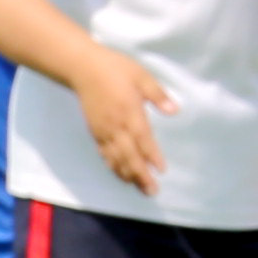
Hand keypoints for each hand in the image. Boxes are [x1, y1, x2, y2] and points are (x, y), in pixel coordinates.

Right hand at [70, 55, 175, 197]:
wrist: (82, 67)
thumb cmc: (115, 68)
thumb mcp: (141, 75)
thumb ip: (157, 94)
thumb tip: (174, 111)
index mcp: (129, 112)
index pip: (143, 139)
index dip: (152, 156)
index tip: (161, 170)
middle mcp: (115, 126)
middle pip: (129, 156)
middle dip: (141, 175)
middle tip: (152, 191)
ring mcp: (103, 130)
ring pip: (116, 158)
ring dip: (127, 175)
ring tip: (139, 188)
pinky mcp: (94, 131)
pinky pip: (104, 153)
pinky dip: (113, 166)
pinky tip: (120, 174)